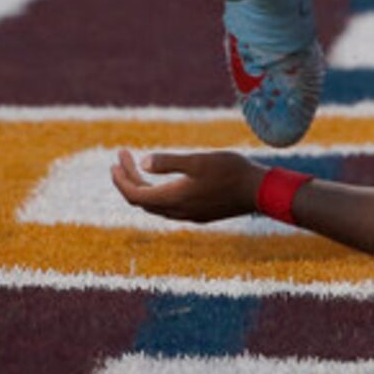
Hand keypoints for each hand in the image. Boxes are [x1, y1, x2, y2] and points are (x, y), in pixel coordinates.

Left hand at [110, 148, 263, 223]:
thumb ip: (169, 162)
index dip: (121, 179)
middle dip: (128, 179)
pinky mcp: (198, 214)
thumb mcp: (198, 160)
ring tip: (137, 168)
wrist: (258, 191)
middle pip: (141, 199)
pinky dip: (157, 193)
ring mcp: (188, 214)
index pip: (135, 194)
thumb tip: (143, 163)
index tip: (115, 160)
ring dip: (142, 187)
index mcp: (173, 198)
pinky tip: (164, 182)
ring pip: (154, 205)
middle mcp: (176, 211)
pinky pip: (168, 207)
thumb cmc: (230, 171)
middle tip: (122, 158)